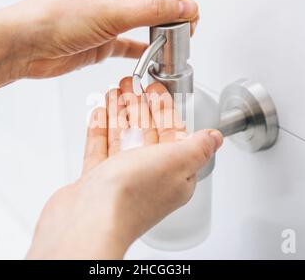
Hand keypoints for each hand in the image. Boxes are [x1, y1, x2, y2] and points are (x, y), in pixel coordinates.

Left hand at [7, 0, 198, 78]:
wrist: (25, 45)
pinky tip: (154, 56)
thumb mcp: (111, 12)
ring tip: (170, 43)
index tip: (183, 13)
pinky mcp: (106, 40)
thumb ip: (152, 10)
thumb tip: (186, 7)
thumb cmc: (55, 18)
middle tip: (182, 30)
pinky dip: (146, 49)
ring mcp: (113, 18)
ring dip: (163, 31)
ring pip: (149, 20)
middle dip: (175, 12)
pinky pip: (133, 43)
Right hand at [27, 78, 222, 259]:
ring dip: (119, 112)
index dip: (165, 109)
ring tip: (115, 91)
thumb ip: (197, 147)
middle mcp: (147, 178)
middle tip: (132, 83)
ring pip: (121, 138)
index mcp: (173, 176)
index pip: (172, 134)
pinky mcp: (95, 182)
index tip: (156, 88)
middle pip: (145, 133)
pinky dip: (100, 129)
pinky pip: (99, 150)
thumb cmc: (131, 196)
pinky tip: (100, 112)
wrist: (89, 221)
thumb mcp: (176, 162)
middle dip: (139, 105)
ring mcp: (119, 180)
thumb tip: (215, 138)